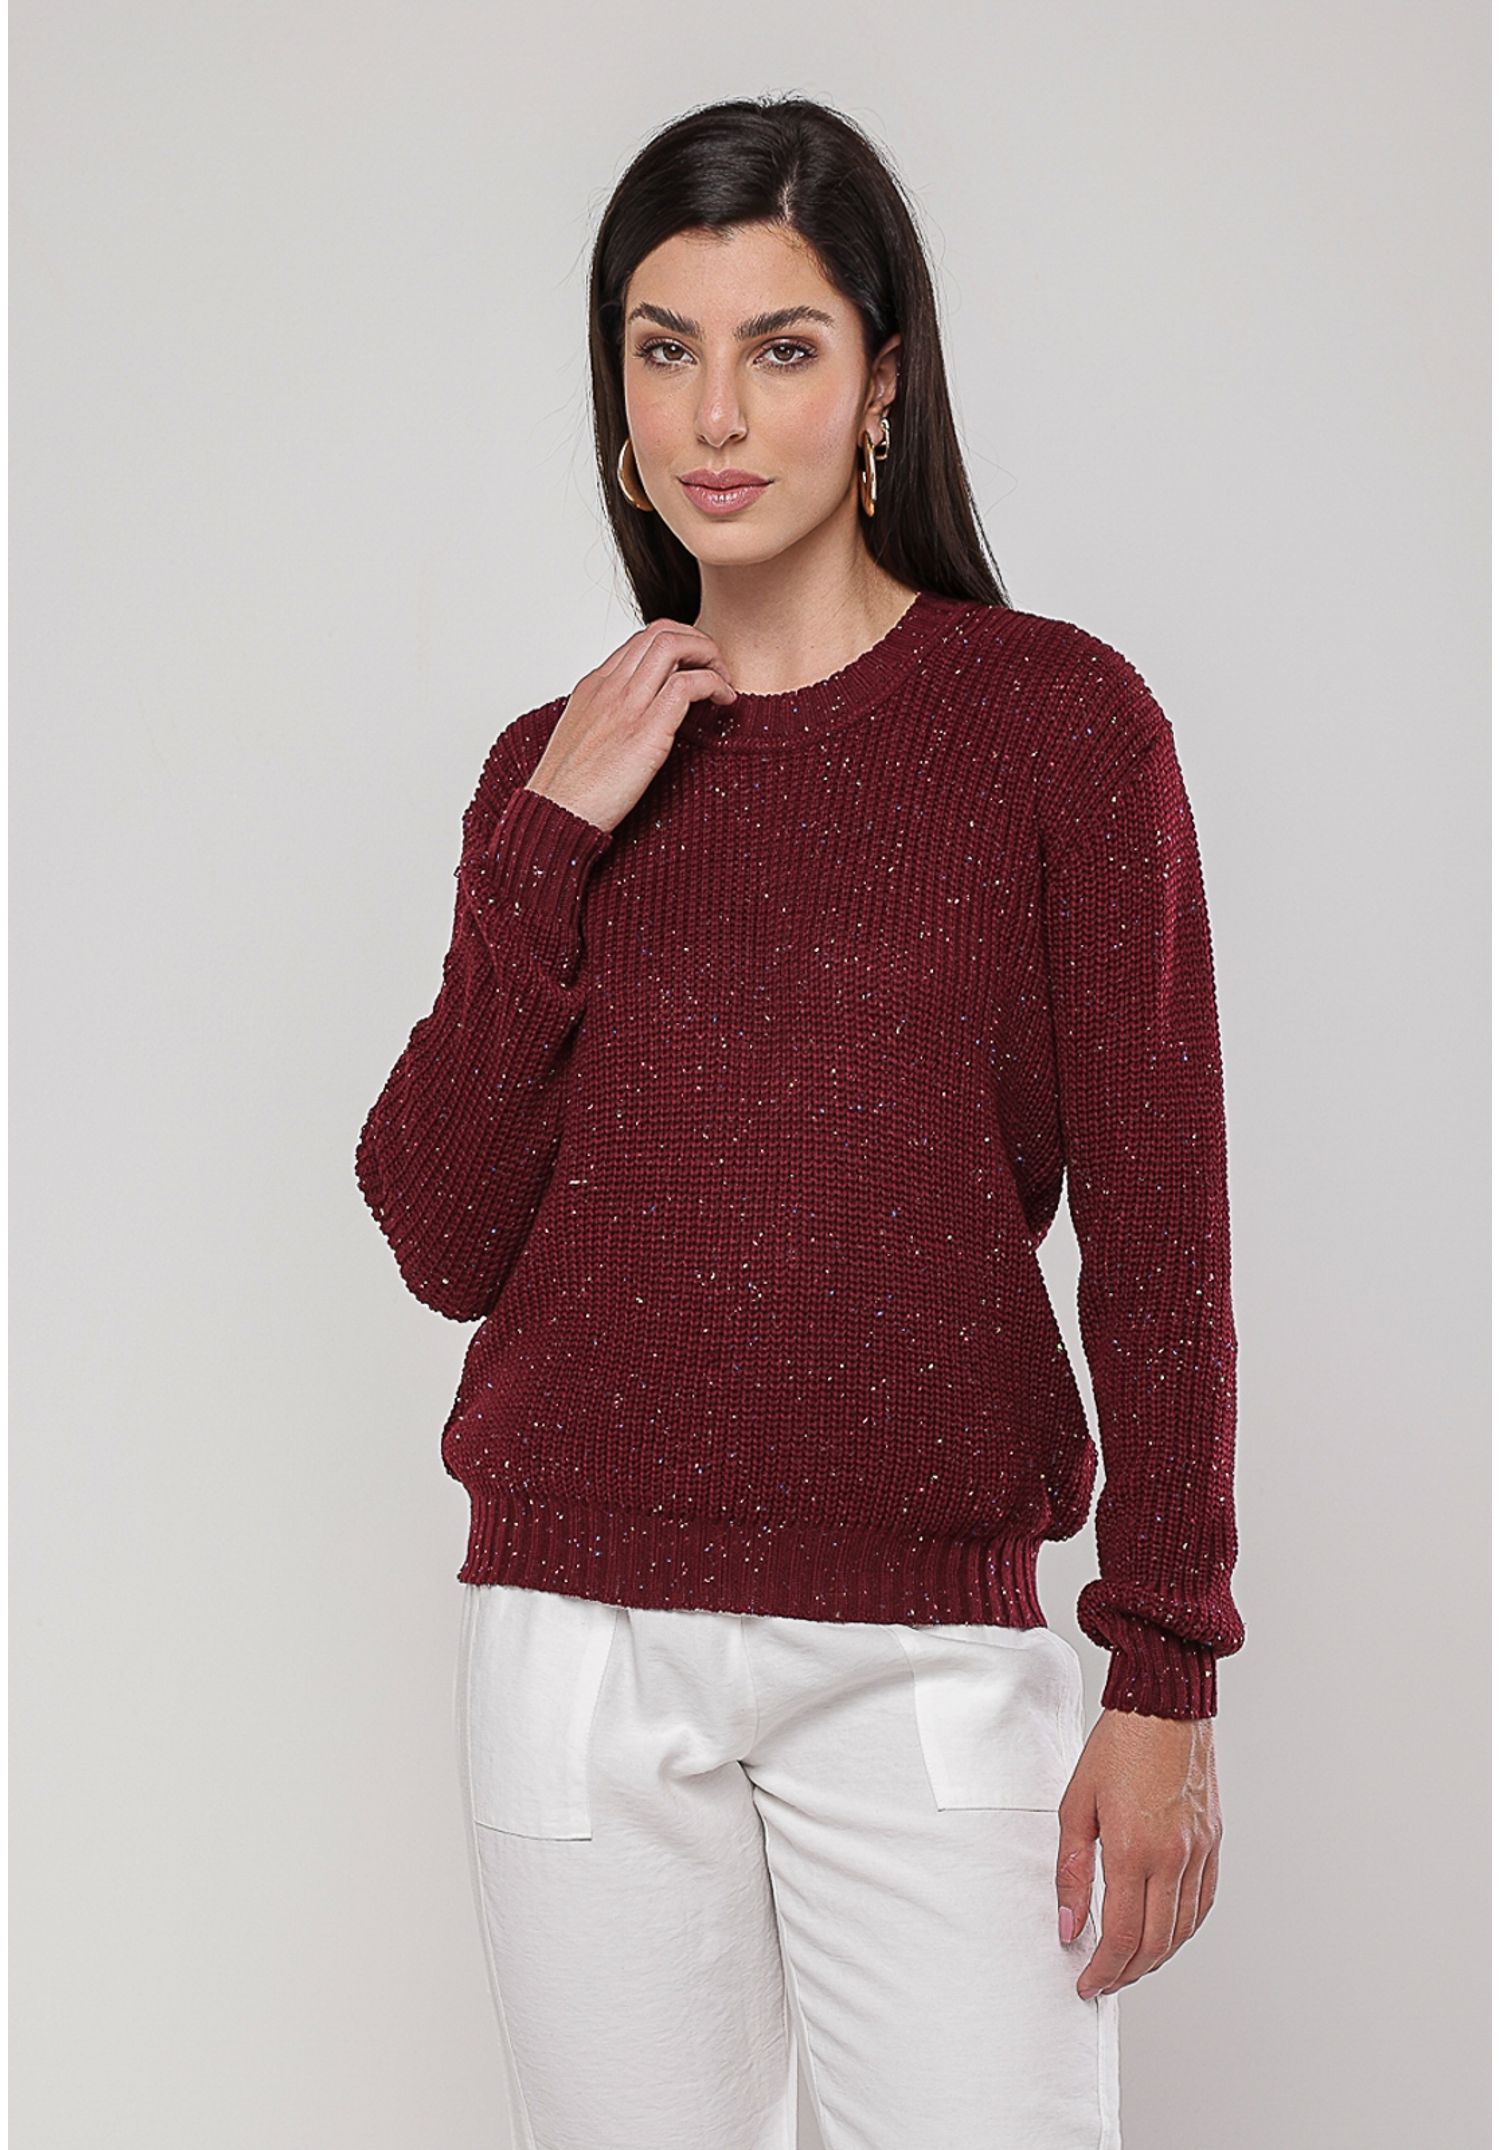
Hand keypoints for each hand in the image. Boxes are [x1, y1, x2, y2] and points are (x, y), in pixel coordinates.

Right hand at [523, 620, 737, 834]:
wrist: (555, 814)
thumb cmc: (569, 790)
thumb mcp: (584, 739)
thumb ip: (608, 719)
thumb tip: (634, 723)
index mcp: (594, 686)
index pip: (642, 640)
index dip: (678, 644)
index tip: (695, 669)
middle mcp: (610, 686)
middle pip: (661, 632)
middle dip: (699, 641)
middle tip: (716, 670)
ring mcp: (627, 704)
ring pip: (675, 646)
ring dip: (710, 656)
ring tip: (724, 683)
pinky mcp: (647, 729)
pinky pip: (688, 684)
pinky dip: (715, 684)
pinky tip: (724, 702)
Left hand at [1057, 1707, 1221, 2001]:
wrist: (1164, 1707)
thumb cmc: (1118, 1746)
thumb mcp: (1076, 1804)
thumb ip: (1071, 1870)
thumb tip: (1068, 1924)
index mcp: (1134, 1848)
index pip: (1122, 1935)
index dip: (1103, 1969)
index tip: (1085, 1982)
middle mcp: (1174, 1857)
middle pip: (1155, 1943)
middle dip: (1127, 1973)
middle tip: (1103, 1981)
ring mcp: (1199, 1851)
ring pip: (1183, 1929)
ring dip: (1156, 1957)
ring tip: (1129, 1964)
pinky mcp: (1213, 1841)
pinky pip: (1203, 1902)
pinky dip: (1183, 1929)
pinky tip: (1164, 1932)